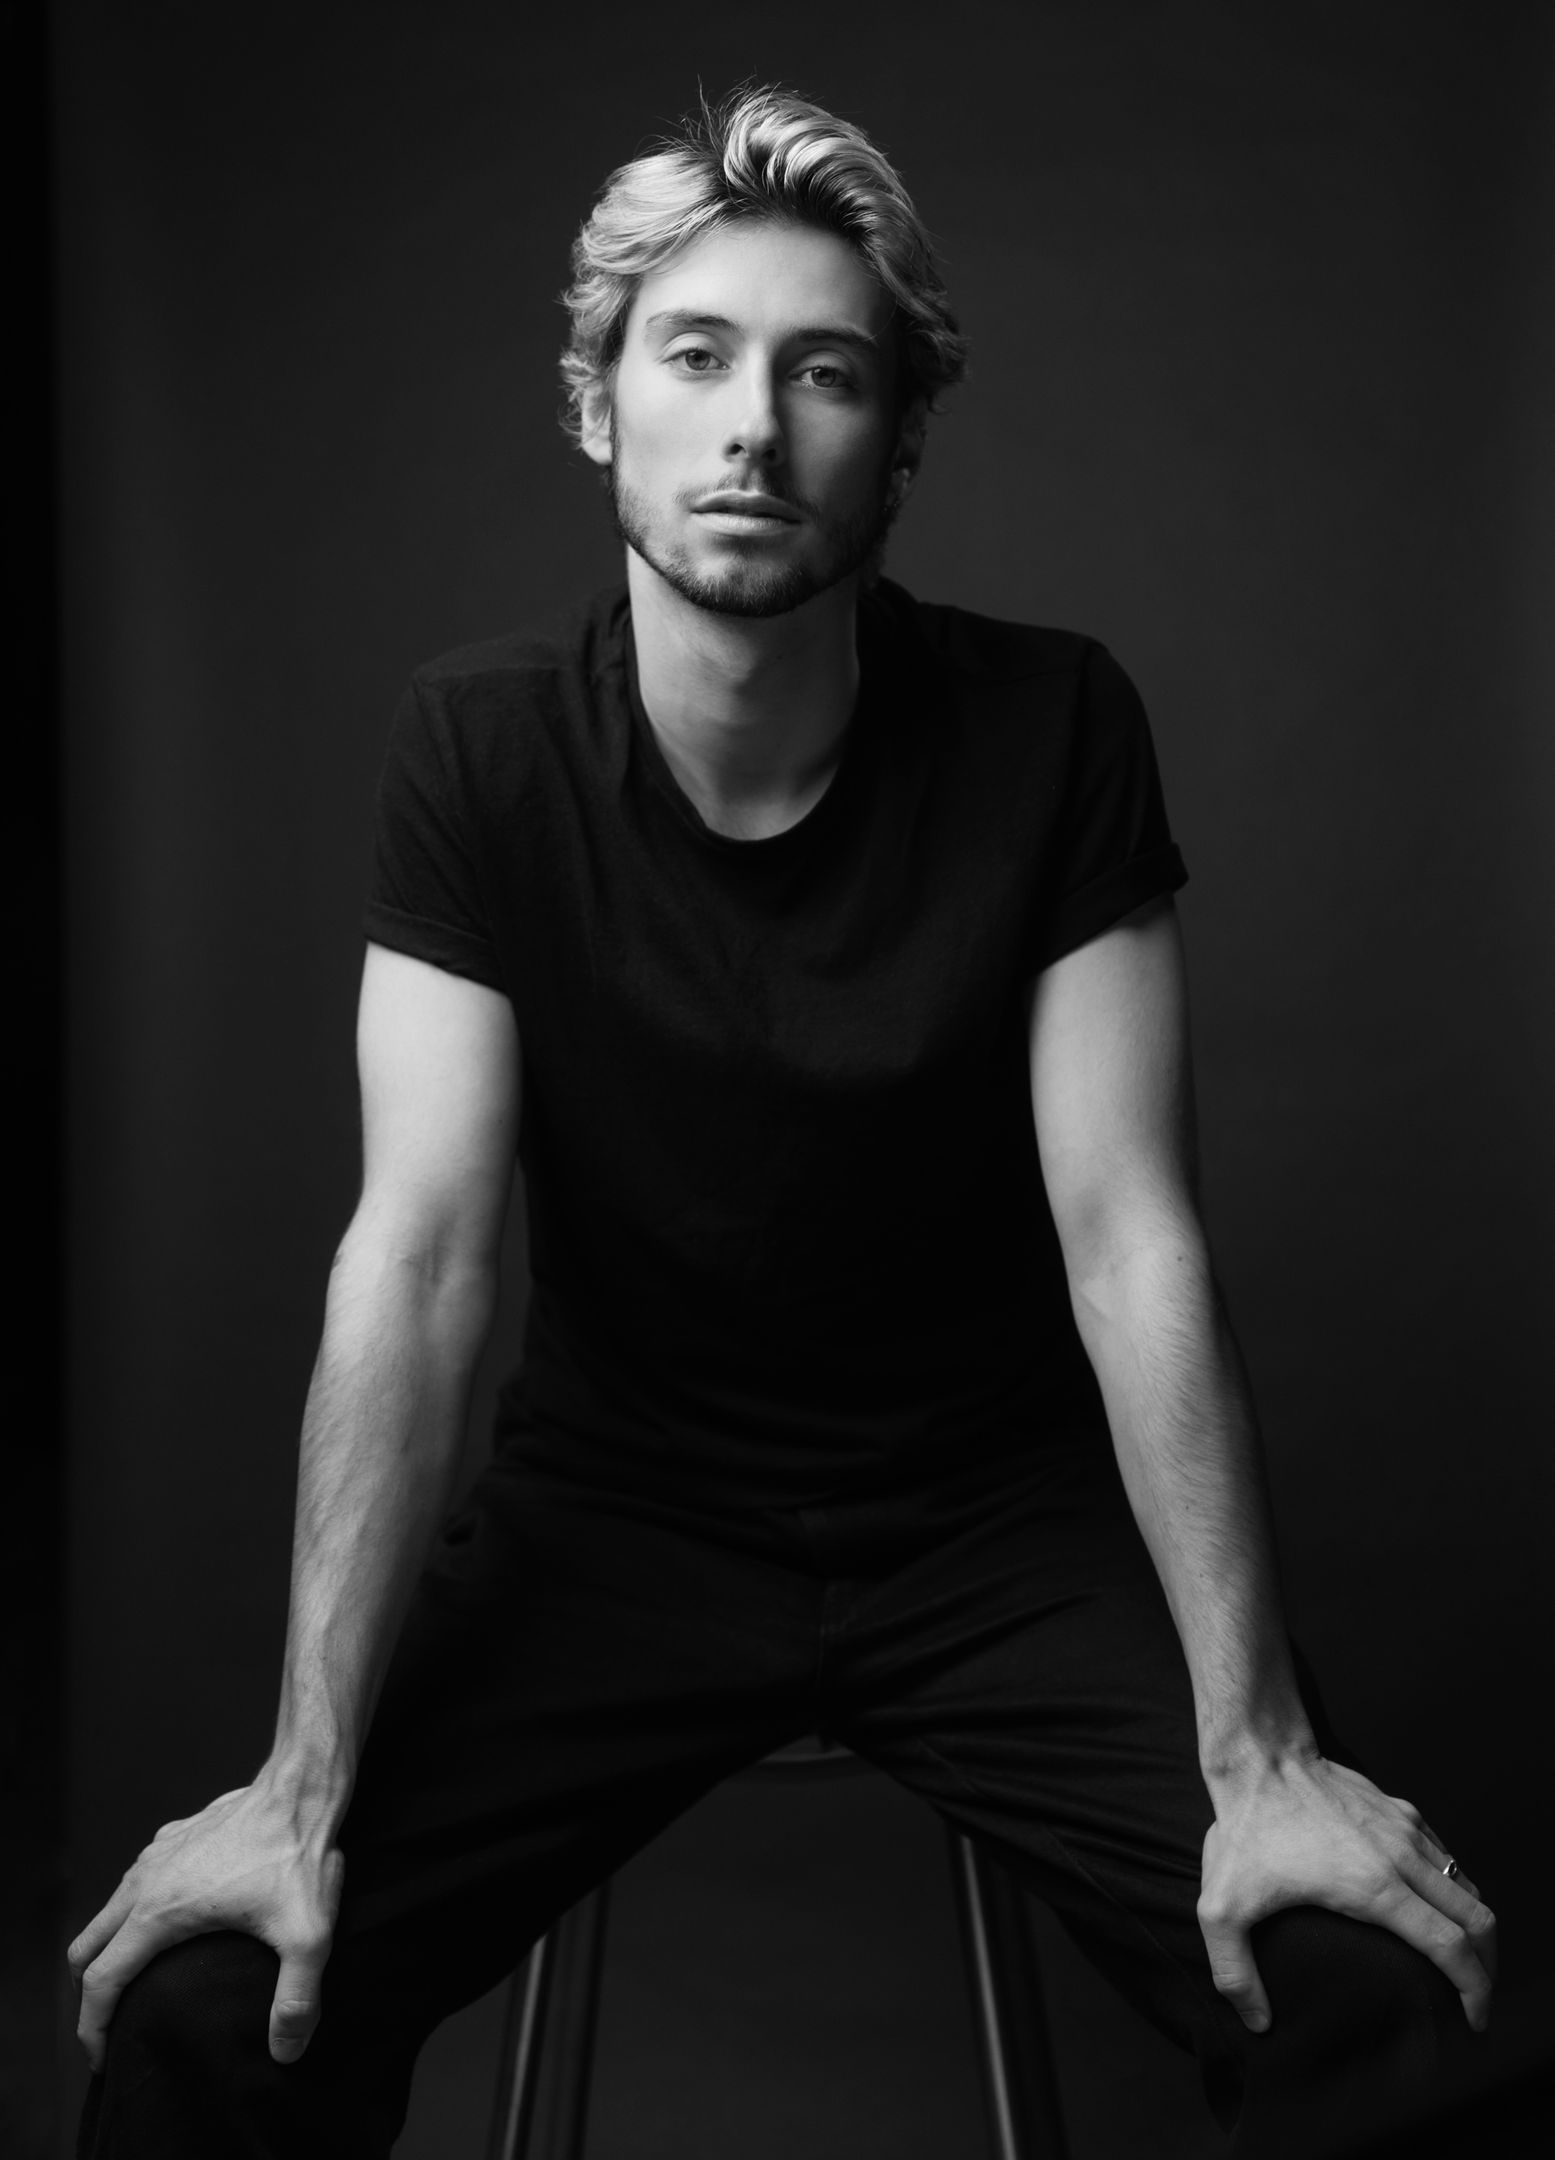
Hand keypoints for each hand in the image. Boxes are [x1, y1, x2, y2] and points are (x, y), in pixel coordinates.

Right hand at [67, 1777, 344, 2071]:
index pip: (101, 1982)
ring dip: (109, 1952)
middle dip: (88, 1995)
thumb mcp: (307, 1936)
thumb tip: (285, 2052)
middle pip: (88, 1948)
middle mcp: (144, 1882)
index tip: (103, 2060)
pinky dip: (132, 1917)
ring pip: (108, 1914)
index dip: (93, 2028)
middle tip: (111, 2030)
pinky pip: (135, 1885)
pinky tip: (168, 1930)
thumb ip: (297, 1999)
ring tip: (135, 1986)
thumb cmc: (299, 1856)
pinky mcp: (173, 1838)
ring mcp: (155, 1855)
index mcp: (158, 1912)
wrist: (301, 1789)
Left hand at [1198, 1752, 1495, 2034]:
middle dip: (1488, 1966)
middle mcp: (1402, 1857)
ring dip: (1474, 1926)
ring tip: (1462, 1959)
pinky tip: (1434, 1905)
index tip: (1472, 2020)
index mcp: (1375, 1888)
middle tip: (1474, 1998)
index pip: (1452, 1948)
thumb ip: (1234, 1971)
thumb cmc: (1245, 1830)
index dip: (1474, 1990)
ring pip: (1465, 1886)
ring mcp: (1405, 1829)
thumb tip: (1257, 2022)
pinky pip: (1445, 1856)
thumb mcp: (1222, 1907)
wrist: (1261, 1758)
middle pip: (1477, 1919)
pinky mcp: (1399, 1809)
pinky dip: (1453, 1888)